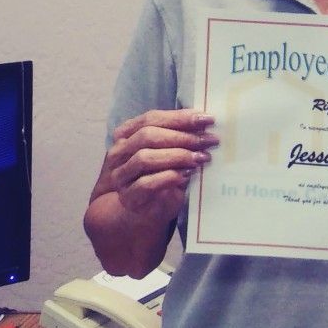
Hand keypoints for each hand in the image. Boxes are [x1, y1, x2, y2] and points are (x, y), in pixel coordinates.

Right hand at [104, 108, 218, 225]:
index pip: (151, 118)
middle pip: (147, 136)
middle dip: (181, 136)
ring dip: (176, 156)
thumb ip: (179, 136)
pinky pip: (146, 183)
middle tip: (207, 140)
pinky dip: (168, 177)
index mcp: (128, 134)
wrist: (148, 210)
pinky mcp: (128, 197)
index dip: (180, 117)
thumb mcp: (170, 151)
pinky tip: (186, 175)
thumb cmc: (161, 175)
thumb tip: (205, 123)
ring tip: (199, 158)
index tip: (207, 119)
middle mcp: (119, 152)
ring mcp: (121, 175)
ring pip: (144, 158)